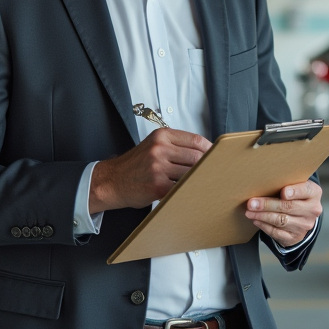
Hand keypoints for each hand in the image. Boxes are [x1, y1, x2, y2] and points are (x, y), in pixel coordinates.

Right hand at [89, 129, 211, 212]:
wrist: (112, 180)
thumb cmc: (135, 165)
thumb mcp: (153, 146)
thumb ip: (175, 146)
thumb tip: (205, 153)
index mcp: (161, 136)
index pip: (195, 140)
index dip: (209, 150)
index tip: (216, 157)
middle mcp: (160, 149)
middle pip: (196, 157)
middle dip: (206, 167)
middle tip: (213, 173)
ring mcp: (158, 167)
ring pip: (191, 173)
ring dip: (198, 180)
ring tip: (202, 183)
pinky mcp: (158, 185)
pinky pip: (182, 187)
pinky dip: (188, 190)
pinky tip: (190, 192)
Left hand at [245, 180, 321, 246]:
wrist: (301, 217)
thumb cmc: (295, 196)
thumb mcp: (296, 185)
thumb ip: (286, 182)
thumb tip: (264, 181)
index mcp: (314, 193)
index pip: (306, 190)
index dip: (295, 192)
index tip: (283, 192)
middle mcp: (312, 210)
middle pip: (288, 207)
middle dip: (267, 205)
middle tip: (252, 203)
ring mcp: (304, 225)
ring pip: (281, 220)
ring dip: (262, 216)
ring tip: (249, 211)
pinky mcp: (294, 237)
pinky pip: (277, 232)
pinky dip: (264, 226)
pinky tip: (256, 220)